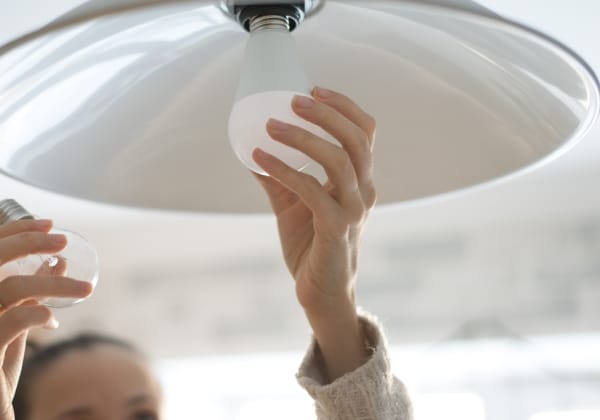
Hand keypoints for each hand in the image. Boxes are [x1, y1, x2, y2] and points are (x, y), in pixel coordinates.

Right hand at [0, 220, 92, 419]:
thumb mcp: (14, 325)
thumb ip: (30, 294)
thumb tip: (59, 262)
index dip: (13, 229)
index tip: (49, 223)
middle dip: (28, 241)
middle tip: (64, 242)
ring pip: (10, 288)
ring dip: (55, 284)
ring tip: (85, 290)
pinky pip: (15, 320)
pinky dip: (42, 314)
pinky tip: (53, 323)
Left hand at [253, 87, 375, 379]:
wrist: (321, 293)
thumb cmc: (311, 246)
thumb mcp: (293, 204)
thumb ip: (279, 178)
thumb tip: (249, 148)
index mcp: (360, 181)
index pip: (364, 133)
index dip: (343, 106)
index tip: (313, 88)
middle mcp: (364, 192)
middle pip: (357, 139)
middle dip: (327, 113)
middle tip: (294, 99)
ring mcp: (354, 211)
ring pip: (339, 160)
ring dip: (302, 138)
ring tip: (271, 125)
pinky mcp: (337, 229)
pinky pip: (312, 191)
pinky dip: (284, 170)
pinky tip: (258, 159)